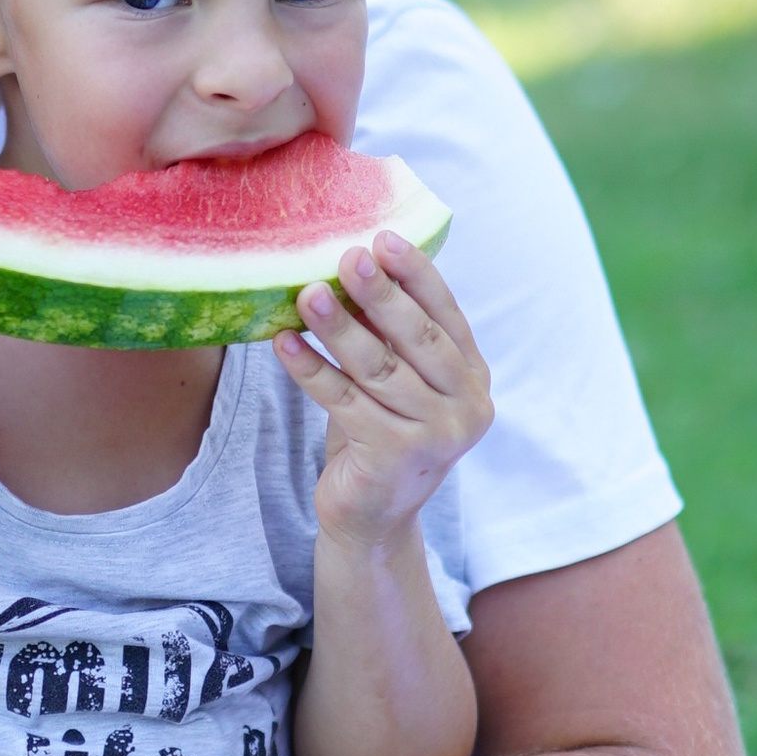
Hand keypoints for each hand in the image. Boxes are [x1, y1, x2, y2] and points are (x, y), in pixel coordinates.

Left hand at [275, 231, 492, 545]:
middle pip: (417, 338)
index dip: (417, 274)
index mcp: (472, 377)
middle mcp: (466, 406)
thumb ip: (387, 335)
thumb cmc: (378, 435)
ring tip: (306, 293)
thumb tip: (352, 265)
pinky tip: (284, 343)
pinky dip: (311, 370)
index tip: (383, 237)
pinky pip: (344, 402)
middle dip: (380, 293)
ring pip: (378, 368)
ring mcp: (435, 435)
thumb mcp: (393, 382)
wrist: (372, 518)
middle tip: (346, 256)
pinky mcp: (395, 457)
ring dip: (339, 327)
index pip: (446, 315)